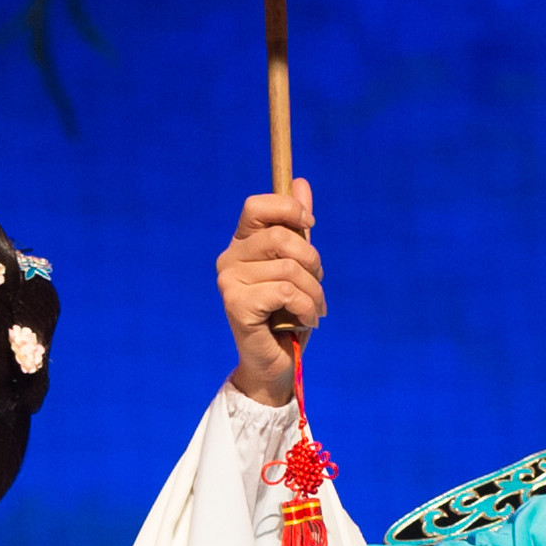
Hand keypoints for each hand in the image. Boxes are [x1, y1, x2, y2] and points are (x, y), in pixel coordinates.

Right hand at [216, 180, 322, 407]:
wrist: (276, 364)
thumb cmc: (287, 314)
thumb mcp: (300, 267)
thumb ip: (298, 227)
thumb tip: (300, 182)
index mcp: (242, 244)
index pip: (257, 205)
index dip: (289, 210)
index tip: (309, 227)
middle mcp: (229, 259)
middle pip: (281, 237)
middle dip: (312, 262)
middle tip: (317, 285)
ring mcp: (229, 282)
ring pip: (289, 269)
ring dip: (314, 293)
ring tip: (313, 311)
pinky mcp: (235, 304)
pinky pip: (285, 291)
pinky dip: (306, 308)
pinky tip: (304, 321)